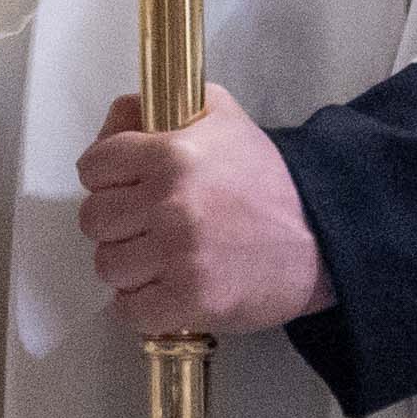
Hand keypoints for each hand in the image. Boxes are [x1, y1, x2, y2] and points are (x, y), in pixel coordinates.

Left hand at [77, 93, 323, 343]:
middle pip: (95, 219)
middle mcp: (170, 202)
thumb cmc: (266, 178)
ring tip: (161, 259)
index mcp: (172, 153)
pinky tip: (166, 290)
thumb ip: (157, 108)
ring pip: (108, 265)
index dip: (107, 177)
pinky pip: (129, 309)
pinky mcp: (189, 300)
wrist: (322, 236)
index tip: (129, 187)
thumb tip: (112, 123)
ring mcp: (179, 254)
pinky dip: (141, 305)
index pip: (94, 166)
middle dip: (117, 223)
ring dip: (130, 266)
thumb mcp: (220, 116)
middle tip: (148, 225)